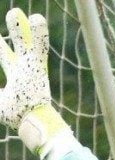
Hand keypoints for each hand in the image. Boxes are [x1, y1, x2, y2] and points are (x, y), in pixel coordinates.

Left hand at [0, 8, 66, 152]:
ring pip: (25, 43)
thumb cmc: (15, 116)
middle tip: (11, 17)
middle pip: (12, 48)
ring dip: (20, 28)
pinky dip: (39, 33)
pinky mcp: (39, 67)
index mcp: (14, 76)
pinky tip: (36, 18)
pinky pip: (40, 47)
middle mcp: (22, 70)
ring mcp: (31, 67)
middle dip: (10, 36)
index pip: (4, 56)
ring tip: (16, 12)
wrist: (32, 122)